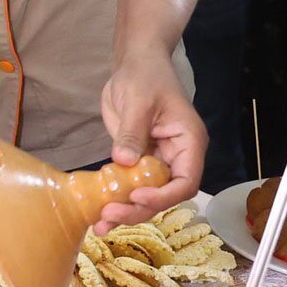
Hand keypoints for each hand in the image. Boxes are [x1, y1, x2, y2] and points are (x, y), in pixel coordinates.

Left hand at [97, 47, 206, 232]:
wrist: (135, 62)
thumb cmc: (145, 75)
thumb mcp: (139, 100)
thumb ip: (133, 132)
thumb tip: (123, 162)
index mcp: (188, 143)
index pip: (185, 181)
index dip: (164, 196)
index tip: (137, 197)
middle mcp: (177, 156)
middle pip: (165, 194)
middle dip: (138, 208)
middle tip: (110, 216)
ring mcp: (157, 159)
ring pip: (147, 194)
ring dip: (126, 210)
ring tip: (100, 225)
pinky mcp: (138, 158)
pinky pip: (130, 184)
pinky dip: (116, 197)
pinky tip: (98, 211)